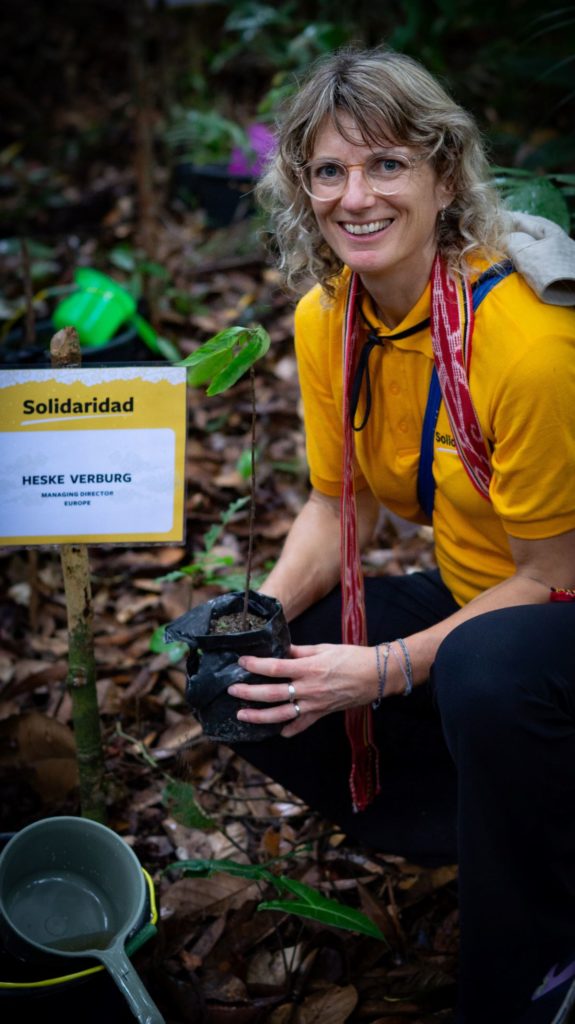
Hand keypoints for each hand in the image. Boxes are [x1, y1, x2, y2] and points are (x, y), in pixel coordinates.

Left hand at [227, 643, 379, 736]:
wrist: (376, 675)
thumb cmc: (352, 657)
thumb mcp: (324, 648)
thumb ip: (300, 652)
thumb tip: (281, 650)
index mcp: (309, 668)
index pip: (275, 668)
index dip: (255, 665)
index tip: (241, 662)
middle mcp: (309, 688)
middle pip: (272, 693)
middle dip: (249, 693)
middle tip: (232, 691)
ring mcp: (315, 704)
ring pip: (282, 714)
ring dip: (259, 716)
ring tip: (242, 715)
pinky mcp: (322, 713)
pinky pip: (302, 724)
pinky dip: (290, 729)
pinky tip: (278, 732)